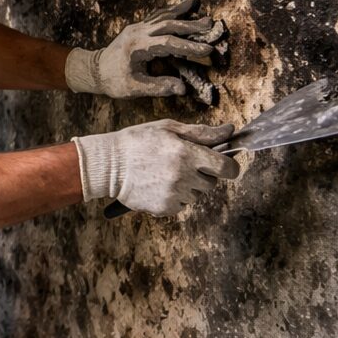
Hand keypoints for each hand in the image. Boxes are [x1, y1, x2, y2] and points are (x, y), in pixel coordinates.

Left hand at [65, 0, 216, 97]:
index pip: (168, 44)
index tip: (208, 50)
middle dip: (190, 25)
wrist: (94, 70)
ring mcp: (136, 28)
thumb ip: (158, 87)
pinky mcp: (137, 27)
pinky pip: (156, 15)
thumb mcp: (134, 88)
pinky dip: (170, 10)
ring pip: (162, 16)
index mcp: (137, 47)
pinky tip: (180, 4)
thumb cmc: (113, 81)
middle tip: (210, 23)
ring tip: (197, 1)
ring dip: (181, 11)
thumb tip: (182, 88)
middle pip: (168, 24)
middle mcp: (137, 33)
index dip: (189, 47)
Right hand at [72, 121, 239, 215]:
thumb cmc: (138, 142)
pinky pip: (180, 206)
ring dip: (187, 187)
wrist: (108, 165)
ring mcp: (174, 194)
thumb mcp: (169, 128)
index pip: (227, 168)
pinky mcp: (164, 208)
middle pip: (211, 184)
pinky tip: (157, 186)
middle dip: (202, 175)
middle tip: (181, 165)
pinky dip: (173, 198)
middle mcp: (183, 176)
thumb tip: (229, 131)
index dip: (228, 167)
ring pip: (195, 195)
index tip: (222, 166)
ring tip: (164, 175)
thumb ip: (202, 133)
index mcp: (187, 153)